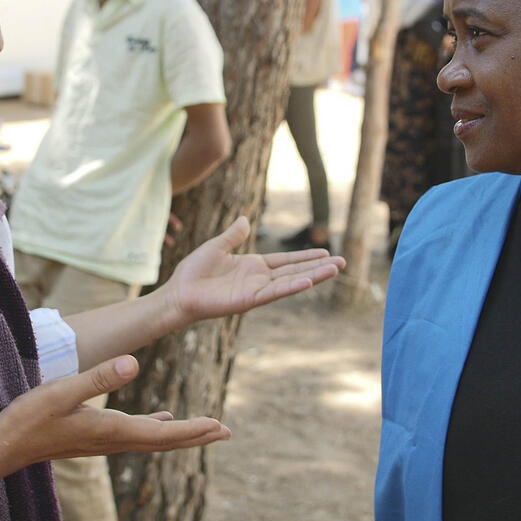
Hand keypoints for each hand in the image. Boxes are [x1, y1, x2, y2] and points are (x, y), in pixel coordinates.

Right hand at [0, 355, 228, 471]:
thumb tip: (135, 362)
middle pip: (164, 441)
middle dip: (196, 436)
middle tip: (227, 432)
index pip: (162, 434)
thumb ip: (98, 377)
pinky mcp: (94, 437)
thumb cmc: (29, 418)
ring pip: (152, 439)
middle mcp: (113, 440)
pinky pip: (135, 434)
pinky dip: (155, 427)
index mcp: (111, 430)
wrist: (4, 446)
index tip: (219, 426)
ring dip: (181, 434)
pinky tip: (161, 420)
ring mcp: (104, 441)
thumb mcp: (62, 391)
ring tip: (206, 428)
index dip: (192, 430)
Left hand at [160, 216, 344, 325]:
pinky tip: (308, 281)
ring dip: (313, 276)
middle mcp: (259, 280)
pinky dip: (291, 287)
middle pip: (295, 272)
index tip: (326, 253)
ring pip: (290, 282)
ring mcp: (256, 291)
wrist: (178, 293)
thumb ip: (233, 235)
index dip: (305, 257)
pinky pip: (274, 292)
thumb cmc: (193, 273)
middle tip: (342, 262)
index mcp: (253, 267)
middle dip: (318, 268)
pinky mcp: (248, 301)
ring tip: (335, 270)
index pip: (286, 261)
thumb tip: (243, 219)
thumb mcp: (216, 247)